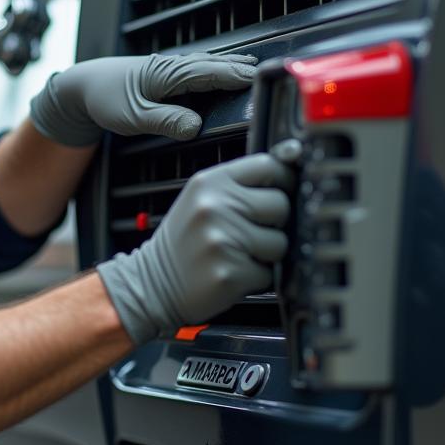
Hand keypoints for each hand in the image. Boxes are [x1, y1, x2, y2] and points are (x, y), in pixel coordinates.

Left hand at [29, 52, 256, 145]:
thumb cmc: (104, 99)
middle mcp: (171, 66)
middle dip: (241, 67)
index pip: (211, 73)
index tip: (260, 79)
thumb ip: (166, 121)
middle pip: (214, 64)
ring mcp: (168, 67)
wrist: (82, 85)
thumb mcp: (134, 117)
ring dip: (230, 64)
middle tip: (269, 73)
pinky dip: (214, 66)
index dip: (236, 75)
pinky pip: (197, 67)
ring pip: (206, 63)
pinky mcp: (164, 72)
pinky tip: (221, 70)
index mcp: (168, 74)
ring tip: (253, 67)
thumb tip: (195, 127)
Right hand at [97, 152, 293, 343]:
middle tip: (249, 231)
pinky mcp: (230, 273)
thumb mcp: (202, 199)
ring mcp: (222, 240)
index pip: (268, 165)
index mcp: (209, 182)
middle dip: (274, 221)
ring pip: (280, 243)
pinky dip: (257, 277)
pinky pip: (269, 273)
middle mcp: (215, 207)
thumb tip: (292, 161)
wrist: (152, 283)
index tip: (280, 191)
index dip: (282, 179)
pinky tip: (233, 271)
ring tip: (238, 253)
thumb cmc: (184, 240)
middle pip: (281, 204)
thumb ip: (240, 184)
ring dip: (267, 253)